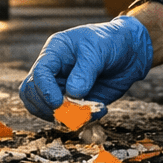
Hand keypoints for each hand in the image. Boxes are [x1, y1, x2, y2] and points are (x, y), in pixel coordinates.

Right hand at [19, 16, 152, 122]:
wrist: (130, 52)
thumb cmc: (110, 41)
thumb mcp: (98, 50)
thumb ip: (85, 71)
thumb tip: (72, 93)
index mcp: (54, 54)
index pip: (38, 74)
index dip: (45, 90)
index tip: (59, 103)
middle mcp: (54, 72)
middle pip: (32, 94)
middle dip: (48, 107)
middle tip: (69, 113)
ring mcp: (63, 89)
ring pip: (47, 110)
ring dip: (65, 117)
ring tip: (88, 113)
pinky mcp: (76, 103)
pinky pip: (70, 117)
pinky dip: (81, 121)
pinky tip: (99, 111)